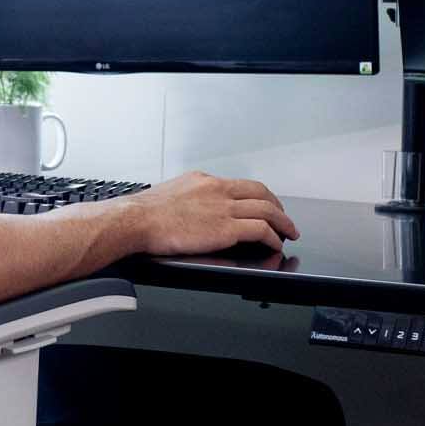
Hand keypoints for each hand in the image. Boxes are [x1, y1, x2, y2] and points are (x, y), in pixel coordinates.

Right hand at [120, 171, 298, 254]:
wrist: (135, 220)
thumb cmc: (145, 213)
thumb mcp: (171, 193)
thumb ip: (190, 198)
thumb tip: (195, 209)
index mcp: (204, 181)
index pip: (240, 185)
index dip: (258, 196)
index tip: (264, 204)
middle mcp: (218, 190)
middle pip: (261, 193)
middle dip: (277, 206)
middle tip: (284, 218)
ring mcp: (223, 208)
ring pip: (267, 210)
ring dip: (283, 222)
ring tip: (289, 232)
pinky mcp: (226, 228)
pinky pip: (261, 230)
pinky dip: (273, 237)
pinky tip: (274, 244)